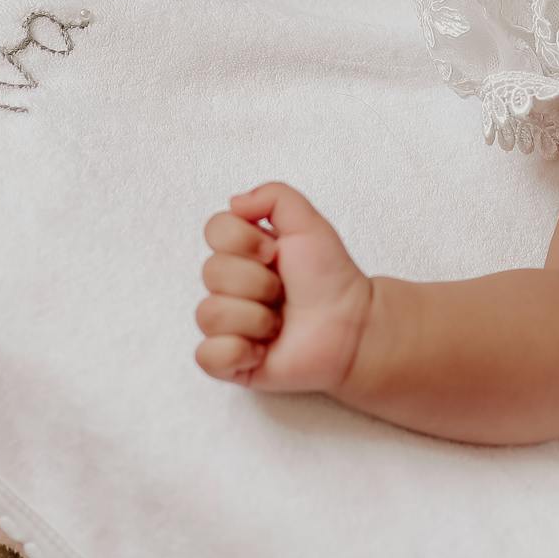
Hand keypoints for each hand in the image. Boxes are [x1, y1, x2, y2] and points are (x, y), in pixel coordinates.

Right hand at [194, 181, 373, 393]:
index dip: (245, 241)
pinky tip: (262, 351)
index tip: (275, 253)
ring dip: (255, 318)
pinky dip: (238, 352)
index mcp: (241, 252)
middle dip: (259, 283)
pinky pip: (208, 355)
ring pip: (211, 313)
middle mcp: (228, 285)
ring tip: (279, 323)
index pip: (215, 230)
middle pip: (211, 272)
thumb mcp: (309, 223)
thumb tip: (234, 202)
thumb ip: (274, 196)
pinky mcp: (230, 361)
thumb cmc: (330, 276)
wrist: (351, 325)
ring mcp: (227, 324)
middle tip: (284, 292)